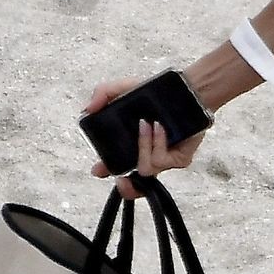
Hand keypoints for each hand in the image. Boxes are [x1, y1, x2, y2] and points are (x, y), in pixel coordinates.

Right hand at [81, 77, 208, 200]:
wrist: (186, 90)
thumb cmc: (156, 93)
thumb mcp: (125, 88)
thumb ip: (103, 95)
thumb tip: (87, 110)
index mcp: (131, 145)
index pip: (116, 166)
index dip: (106, 171)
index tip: (98, 170)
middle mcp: (147, 155)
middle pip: (133, 184)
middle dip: (125, 184)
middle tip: (120, 176)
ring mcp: (164, 159)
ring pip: (145, 168)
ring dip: (143, 145)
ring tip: (147, 124)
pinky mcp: (180, 159)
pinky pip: (162, 160)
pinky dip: (157, 143)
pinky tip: (159, 127)